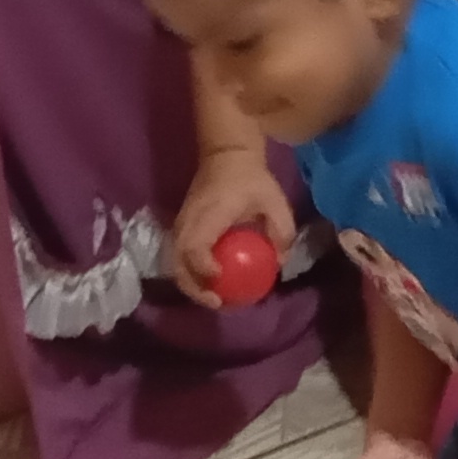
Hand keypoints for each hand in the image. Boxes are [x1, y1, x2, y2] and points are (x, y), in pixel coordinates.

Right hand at [172, 148, 292, 305]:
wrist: (225, 155)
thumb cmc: (250, 178)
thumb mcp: (274, 199)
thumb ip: (282, 230)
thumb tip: (280, 263)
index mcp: (210, 214)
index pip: (195, 247)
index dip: (204, 268)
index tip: (220, 281)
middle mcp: (188, 222)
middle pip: (179, 264)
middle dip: (195, 289)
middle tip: (218, 302)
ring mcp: (181, 226)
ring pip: (175, 265)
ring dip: (192, 286)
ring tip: (214, 299)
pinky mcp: (181, 229)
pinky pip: (180, 258)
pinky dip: (191, 275)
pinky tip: (210, 284)